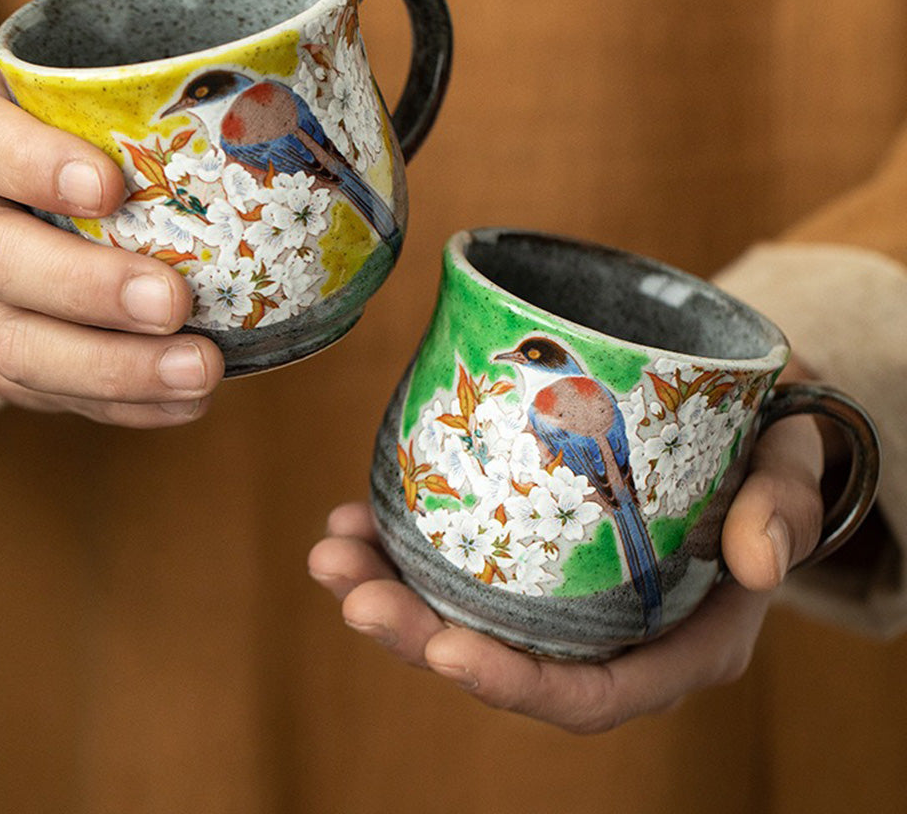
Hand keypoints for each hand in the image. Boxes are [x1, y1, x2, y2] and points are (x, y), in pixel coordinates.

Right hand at [0, 56, 223, 425]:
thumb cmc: (36, 135)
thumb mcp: (58, 95)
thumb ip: (127, 105)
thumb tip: (267, 111)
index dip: (34, 165)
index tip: (110, 185)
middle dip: (89, 288)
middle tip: (175, 303)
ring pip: (14, 345)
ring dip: (113, 369)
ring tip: (200, 372)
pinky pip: (39, 390)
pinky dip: (118, 404)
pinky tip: (182, 402)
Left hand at [308, 410, 823, 732]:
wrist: (749, 428)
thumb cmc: (772, 455)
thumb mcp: (791, 470)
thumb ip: (782, 508)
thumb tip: (762, 563)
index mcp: (677, 643)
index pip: (589, 693)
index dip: (513, 683)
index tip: (444, 650)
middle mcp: (611, 633)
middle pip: (504, 662)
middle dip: (418, 636)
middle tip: (349, 592)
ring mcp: (566, 597)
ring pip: (468, 615)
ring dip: (390, 590)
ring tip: (330, 549)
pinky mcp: (536, 554)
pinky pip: (465, 565)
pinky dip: (406, 546)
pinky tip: (360, 515)